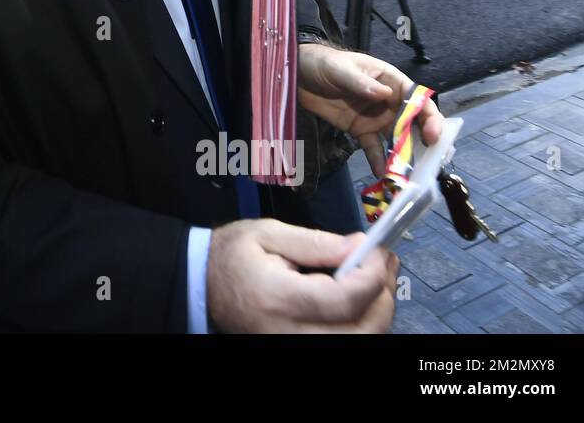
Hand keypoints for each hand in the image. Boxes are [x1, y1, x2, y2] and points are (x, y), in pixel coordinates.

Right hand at [207, 219, 397, 331]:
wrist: (200, 285)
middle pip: (363, 330)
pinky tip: (360, 300)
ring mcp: (294, 346)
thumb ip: (316, 242)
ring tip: (375, 279)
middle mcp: (290, 332)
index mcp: (279, 297)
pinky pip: (345, 342)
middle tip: (383, 264)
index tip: (377, 251)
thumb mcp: (268, 234)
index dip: (372, 276)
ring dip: (377, 313)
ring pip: (360, 341)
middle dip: (383, 297)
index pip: (345, 300)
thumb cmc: (231, 254)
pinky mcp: (298, 349)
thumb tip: (360, 246)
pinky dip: (361, 324)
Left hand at [297, 44, 442, 174]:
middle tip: (429, 163)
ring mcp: (376, 118)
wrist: (298, 74)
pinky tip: (382, 174)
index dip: (430, 117)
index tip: (433, 135)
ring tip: (407, 176)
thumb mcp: (341, 70)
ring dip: (403, 156)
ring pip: (397, 139)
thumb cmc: (324, 63)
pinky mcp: (360, 130)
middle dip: (423, 143)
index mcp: (391, 82)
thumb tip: (384, 95)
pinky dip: (379, 161)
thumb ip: (361, 83)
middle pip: (414, 123)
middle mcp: (389, 102)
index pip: (418, 100)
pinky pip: (373, 148)